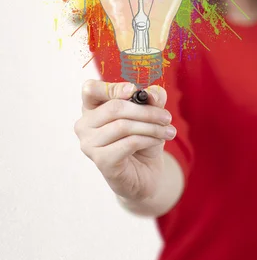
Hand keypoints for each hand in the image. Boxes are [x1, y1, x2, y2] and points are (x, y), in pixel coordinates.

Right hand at [74, 80, 175, 201]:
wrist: (145, 172)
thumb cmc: (141, 137)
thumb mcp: (150, 113)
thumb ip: (152, 97)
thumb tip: (152, 95)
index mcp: (92, 107)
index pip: (90, 90)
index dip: (111, 88)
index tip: (134, 90)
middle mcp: (84, 125)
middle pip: (114, 107)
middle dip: (146, 111)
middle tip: (167, 117)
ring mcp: (89, 144)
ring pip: (123, 126)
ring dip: (151, 127)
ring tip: (168, 131)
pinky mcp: (101, 161)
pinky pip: (129, 143)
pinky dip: (148, 139)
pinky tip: (157, 140)